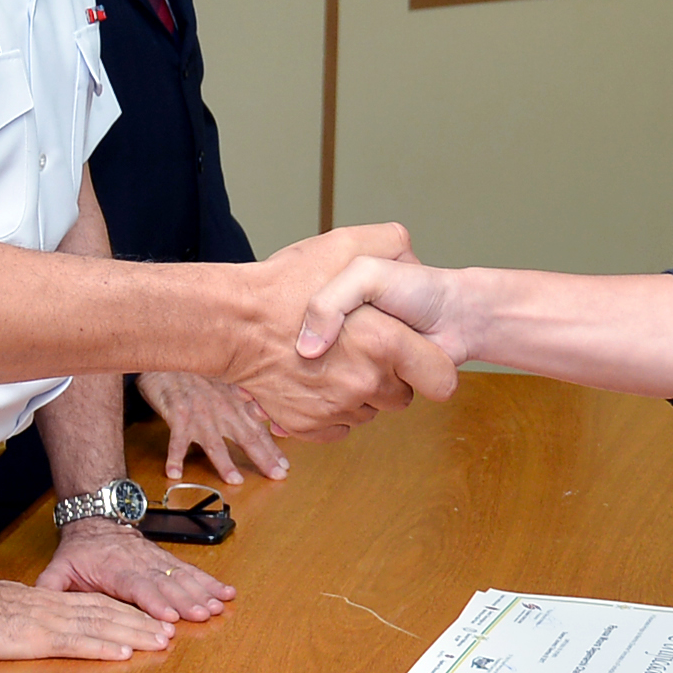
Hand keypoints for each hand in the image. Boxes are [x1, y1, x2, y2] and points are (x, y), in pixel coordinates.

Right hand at [0, 569, 174, 660]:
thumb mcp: (7, 609)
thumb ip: (27, 615)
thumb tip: (36, 622)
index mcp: (48, 602)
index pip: (94, 605)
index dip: (124, 613)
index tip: (148, 621)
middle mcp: (55, 610)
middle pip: (106, 614)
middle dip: (140, 623)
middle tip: (168, 633)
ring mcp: (49, 623)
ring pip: (101, 627)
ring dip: (133, 634)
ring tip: (159, 641)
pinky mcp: (38, 639)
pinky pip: (78, 643)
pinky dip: (104, 648)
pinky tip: (124, 653)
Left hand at [41, 512, 232, 621]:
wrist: (97, 520)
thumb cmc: (80, 551)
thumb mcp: (58, 568)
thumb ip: (50, 586)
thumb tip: (39, 602)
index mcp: (115, 569)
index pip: (136, 586)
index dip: (153, 601)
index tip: (169, 616)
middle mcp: (140, 564)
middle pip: (165, 584)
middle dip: (185, 600)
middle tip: (203, 614)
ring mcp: (158, 562)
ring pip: (183, 576)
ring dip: (203, 591)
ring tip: (220, 604)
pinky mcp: (168, 562)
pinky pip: (192, 571)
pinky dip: (211, 582)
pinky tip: (227, 592)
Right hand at [135, 370, 286, 483]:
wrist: (172, 353)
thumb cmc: (197, 370)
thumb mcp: (226, 380)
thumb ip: (243, 399)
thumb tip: (263, 414)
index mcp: (235, 403)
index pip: (258, 429)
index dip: (273, 448)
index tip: (285, 465)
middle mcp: (221, 409)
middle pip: (246, 437)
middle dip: (263, 458)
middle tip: (277, 475)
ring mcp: (200, 413)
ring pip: (214, 442)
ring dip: (224, 463)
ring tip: (234, 480)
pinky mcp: (178, 415)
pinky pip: (176, 440)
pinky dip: (175, 457)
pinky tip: (175, 472)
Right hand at [231, 226, 456, 435]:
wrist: (231, 323)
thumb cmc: (284, 284)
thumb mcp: (345, 244)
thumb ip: (391, 245)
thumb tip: (413, 261)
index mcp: (385, 344)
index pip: (442, 379)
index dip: (428, 363)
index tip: (410, 352)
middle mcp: (366, 385)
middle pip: (402, 397)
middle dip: (388, 375)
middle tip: (360, 346)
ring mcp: (337, 410)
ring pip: (368, 412)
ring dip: (358, 392)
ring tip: (331, 359)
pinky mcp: (310, 427)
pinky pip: (338, 426)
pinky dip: (330, 408)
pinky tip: (313, 379)